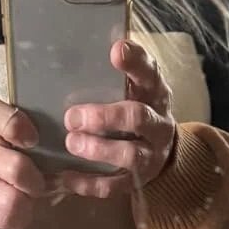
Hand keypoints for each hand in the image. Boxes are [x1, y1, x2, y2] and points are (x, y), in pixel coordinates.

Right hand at [0, 99, 51, 228]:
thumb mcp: (9, 139)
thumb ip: (45, 145)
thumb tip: (94, 173)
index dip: (16, 126)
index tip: (32, 139)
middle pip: (17, 169)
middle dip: (36, 182)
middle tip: (36, 183)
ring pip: (13, 200)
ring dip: (28, 203)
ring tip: (24, 197)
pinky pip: (7, 218)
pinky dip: (19, 218)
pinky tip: (15, 210)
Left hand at [57, 40, 177, 199]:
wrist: (162, 152)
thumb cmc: (136, 108)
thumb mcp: (134, 87)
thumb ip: (119, 71)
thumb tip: (97, 42)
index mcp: (154, 93)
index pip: (150, 73)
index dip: (135, 62)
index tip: (115, 51)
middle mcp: (157, 124)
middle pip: (138, 118)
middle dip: (105, 117)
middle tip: (72, 117)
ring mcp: (149, 155)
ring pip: (129, 155)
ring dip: (98, 149)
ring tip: (72, 143)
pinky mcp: (136, 181)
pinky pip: (114, 186)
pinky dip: (89, 183)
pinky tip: (66, 177)